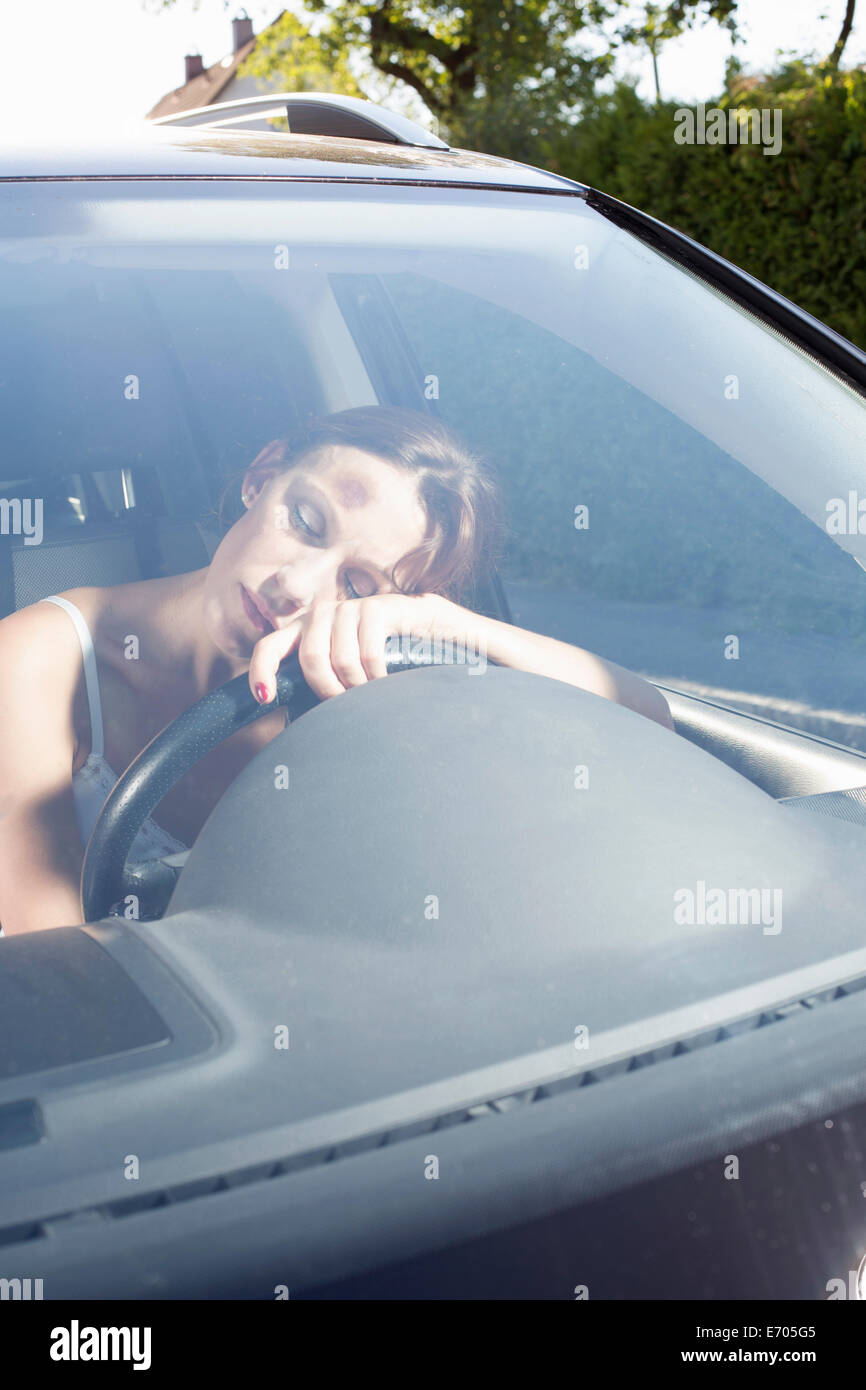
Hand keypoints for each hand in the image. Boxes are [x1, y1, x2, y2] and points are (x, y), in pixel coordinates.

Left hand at [247, 593, 479, 702]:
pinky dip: (376, 675)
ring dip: (357, 685)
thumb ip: (321, 686)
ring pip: (339, 657)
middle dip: (328, 689)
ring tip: (371, 692)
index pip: (270, 645)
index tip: (266, 698)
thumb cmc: (390, 664)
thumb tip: (293, 722)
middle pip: (310, 657)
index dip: (261, 671)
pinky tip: (385, 680)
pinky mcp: (378, 607)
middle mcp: (323, 614)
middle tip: (346, 704)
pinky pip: (366, 651)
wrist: (437, 637)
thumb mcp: (348, 676)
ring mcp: (350, 607)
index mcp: (307, 631)